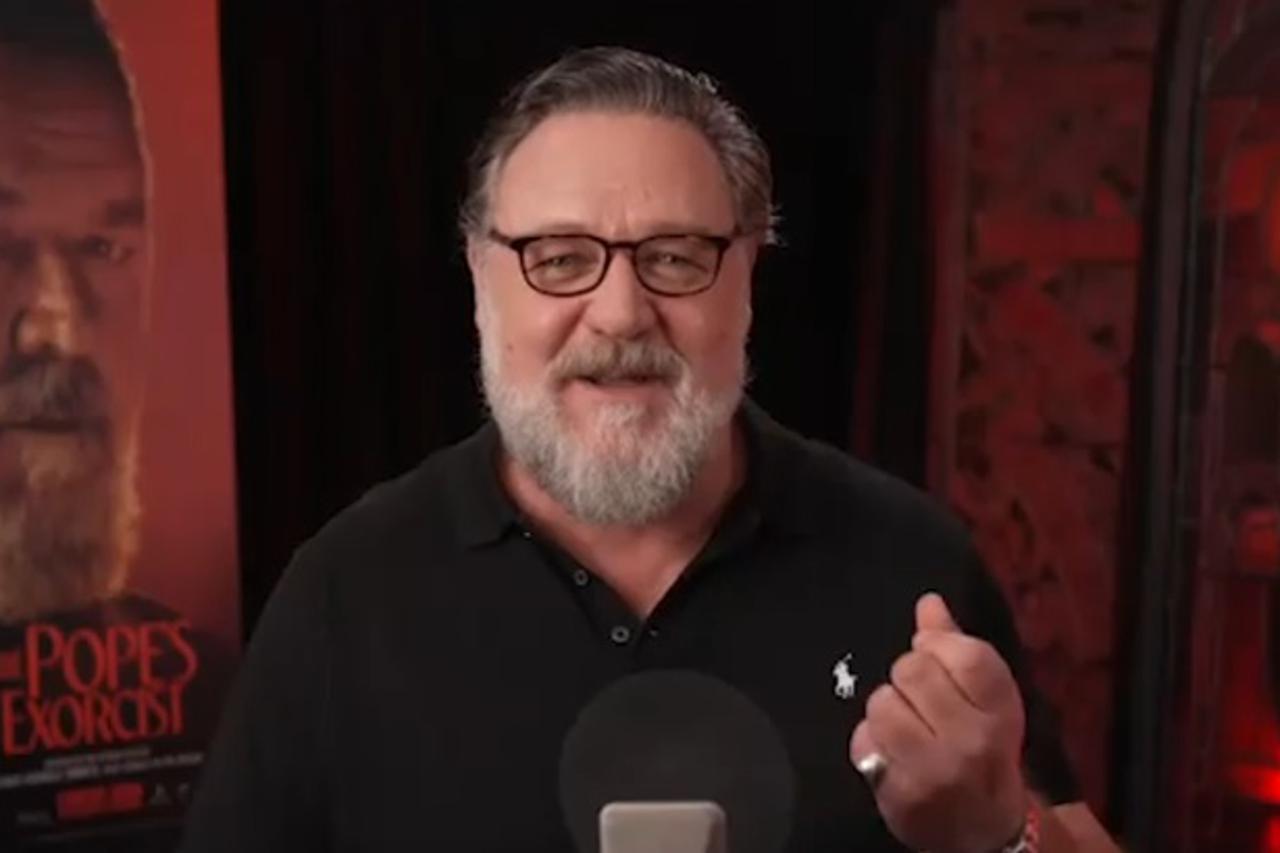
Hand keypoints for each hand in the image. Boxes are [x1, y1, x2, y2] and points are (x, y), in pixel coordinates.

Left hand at [850, 593, 1027, 852]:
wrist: (984, 831)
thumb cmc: (983, 752)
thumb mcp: (985, 700)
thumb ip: (956, 646)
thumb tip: (928, 602)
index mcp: (1001, 709)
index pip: (965, 653)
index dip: (938, 645)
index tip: (933, 655)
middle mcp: (974, 740)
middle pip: (913, 670)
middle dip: (907, 677)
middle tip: (919, 699)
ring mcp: (936, 770)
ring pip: (882, 702)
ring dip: (885, 710)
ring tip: (904, 726)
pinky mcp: (902, 794)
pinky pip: (863, 742)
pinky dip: (869, 743)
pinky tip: (890, 753)